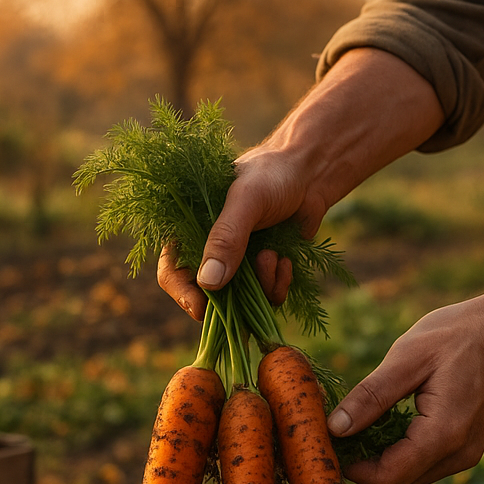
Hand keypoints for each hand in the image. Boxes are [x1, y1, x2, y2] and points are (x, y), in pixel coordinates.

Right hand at [157, 49, 445, 320]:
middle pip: (205, 296)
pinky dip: (277, 284)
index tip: (201, 308)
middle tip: (249, 294)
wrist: (311, 174)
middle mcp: (210, 251)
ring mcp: (237, 264)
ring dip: (260, 287)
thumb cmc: (272, 175)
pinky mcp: (262, 272)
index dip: (182, 294)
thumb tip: (209, 284)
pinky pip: (265, 296)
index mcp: (191, 230)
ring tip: (274, 256)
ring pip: (240, 301)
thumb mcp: (246, 201)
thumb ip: (226, 238)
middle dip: (230, 298)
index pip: (172, 272)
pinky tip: (286, 260)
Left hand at [331, 294, 483, 483]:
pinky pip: (423, 464)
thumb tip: (334, 429)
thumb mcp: (407, 358)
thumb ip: (370, 397)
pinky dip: (398, 451)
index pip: (385, 479)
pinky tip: (386, 421)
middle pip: (395, 483)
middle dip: (361, 464)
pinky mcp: (466, 448)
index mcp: (443, 435)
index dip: (350, 466)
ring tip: (359, 421)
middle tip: (337, 429)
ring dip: (379, 458)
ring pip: (408, 477)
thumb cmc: (460, 333)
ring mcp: (466, 455)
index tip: (327, 438)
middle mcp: (458, 455)